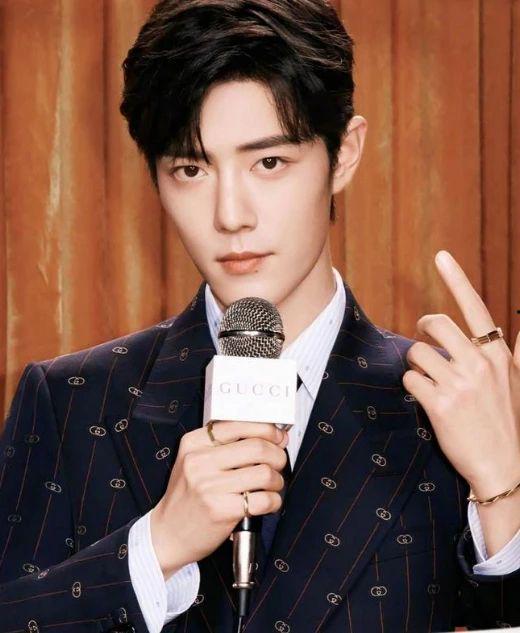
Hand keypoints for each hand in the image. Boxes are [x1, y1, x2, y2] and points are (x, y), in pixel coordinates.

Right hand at [150, 421, 287, 578]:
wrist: (168, 533)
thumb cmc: (188, 496)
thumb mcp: (195, 460)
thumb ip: (227, 445)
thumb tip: (272, 435)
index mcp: (194, 443)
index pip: (240, 425)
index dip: (267, 430)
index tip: (278, 437)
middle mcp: (199, 461)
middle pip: (257, 447)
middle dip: (277, 455)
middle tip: (278, 463)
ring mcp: (209, 486)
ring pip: (264, 473)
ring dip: (277, 480)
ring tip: (271, 485)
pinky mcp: (221, 510)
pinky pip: (264, 500)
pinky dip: (274, 501)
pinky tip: (267, 502)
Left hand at [402, 250, 519, 499]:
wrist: (504, 468)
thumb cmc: (510, 422)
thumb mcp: (518, 382)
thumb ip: (519, 352)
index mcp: (498, 355)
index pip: (475, 308)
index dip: (457, 279)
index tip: (441, 256)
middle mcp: (480, 363)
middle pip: (435, 324)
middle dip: (424, 329)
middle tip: (423, 337)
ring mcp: (460, 384)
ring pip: (416, 353)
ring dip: (417, 365)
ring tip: (430, 380)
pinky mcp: (440, 405)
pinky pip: (410, 380)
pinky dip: (411, 386)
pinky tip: (425, 399)